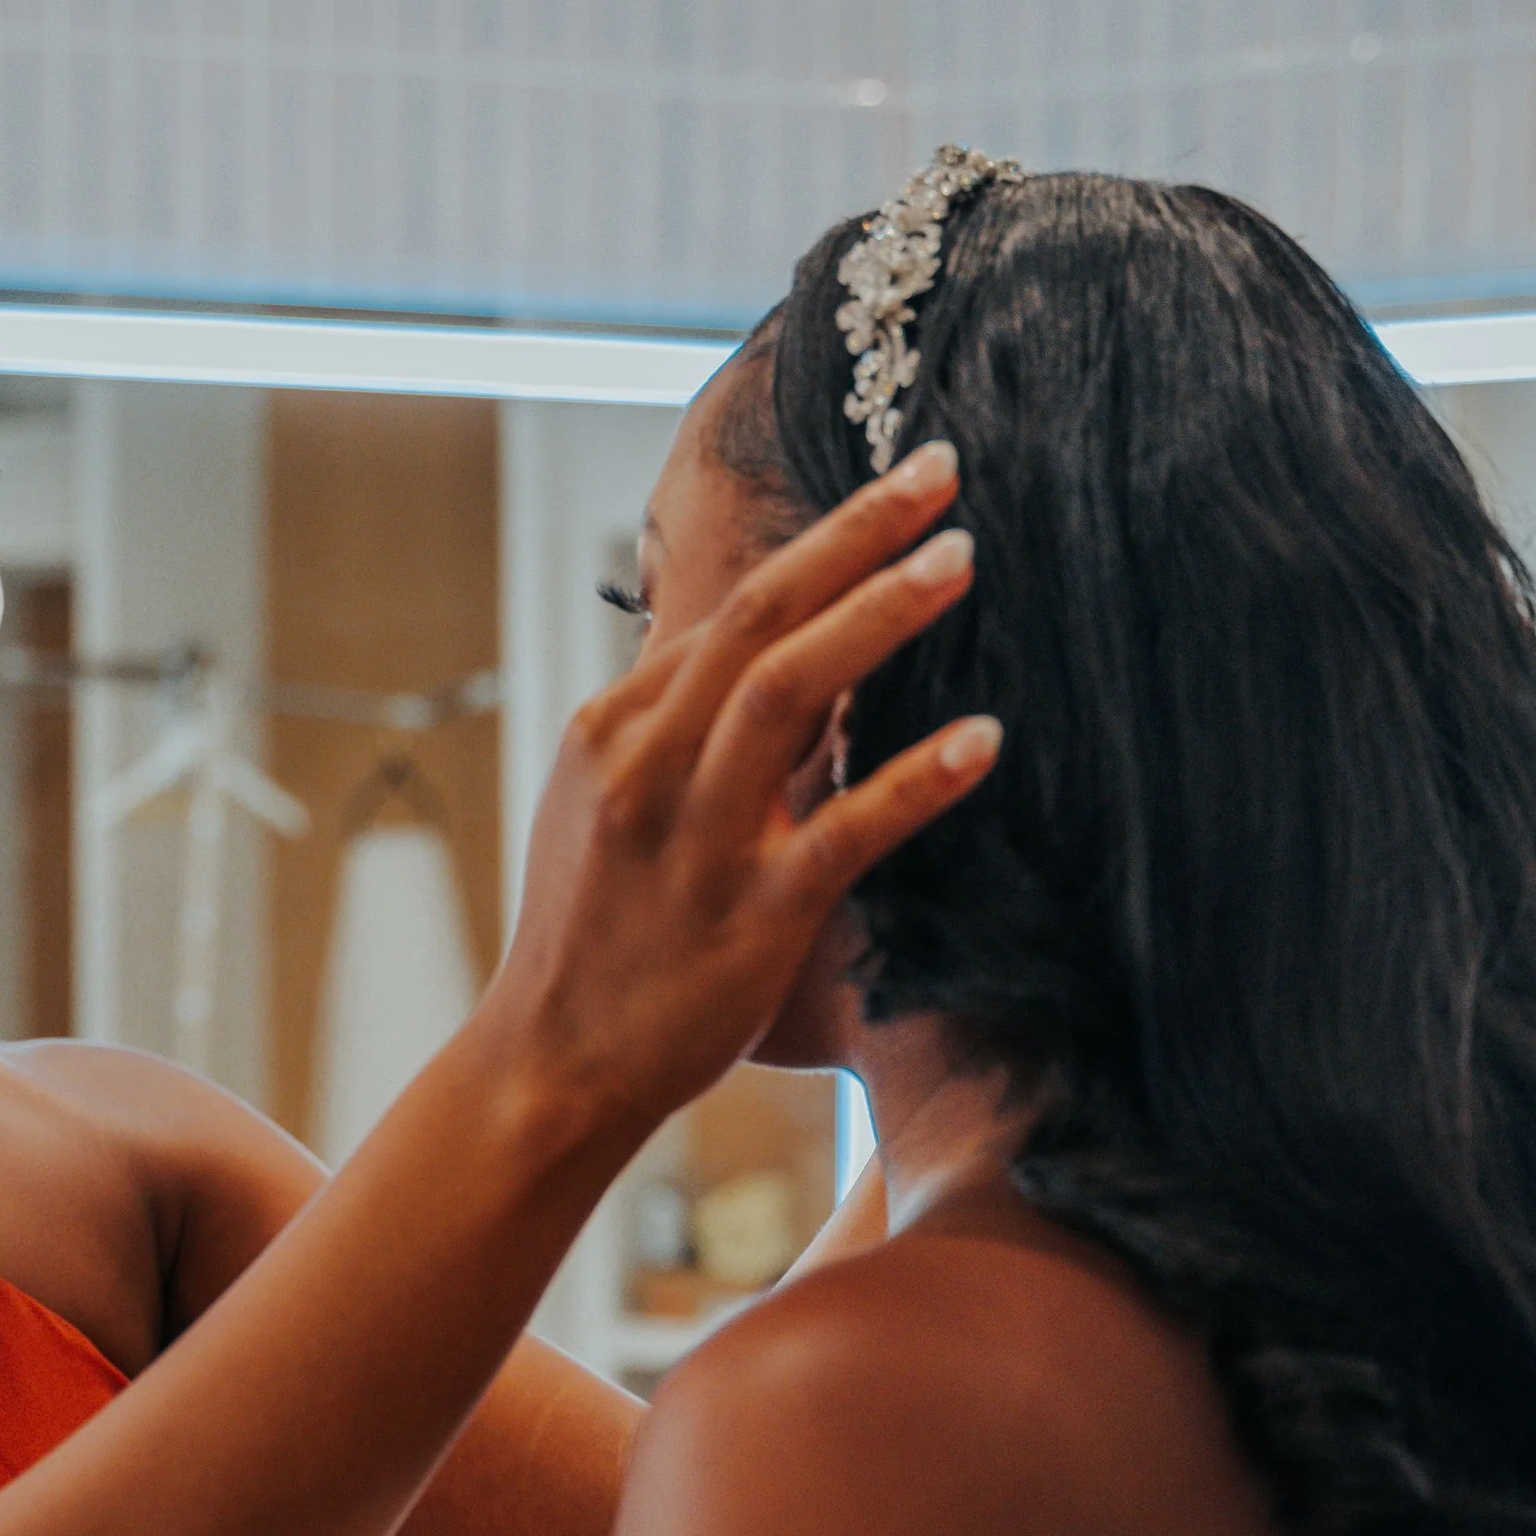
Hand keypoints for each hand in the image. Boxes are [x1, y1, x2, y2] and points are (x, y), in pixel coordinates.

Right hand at [490, 446, 993, 1143]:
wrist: (550, 1066)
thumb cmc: (593, 936)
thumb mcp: (603, 804)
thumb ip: (667, 720)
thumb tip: (720, 632)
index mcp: (615, 729)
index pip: (725, 611)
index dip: (818, 543)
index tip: (895, 494)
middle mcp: (648, 765)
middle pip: (757, 616)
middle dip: (854, 534)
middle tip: (941, 470)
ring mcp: (695, 839)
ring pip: (788, 694)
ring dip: (878, 615)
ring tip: (961, 559)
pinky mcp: (750, 917)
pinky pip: (843, 831)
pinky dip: (914, 778)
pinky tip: (984, 740)